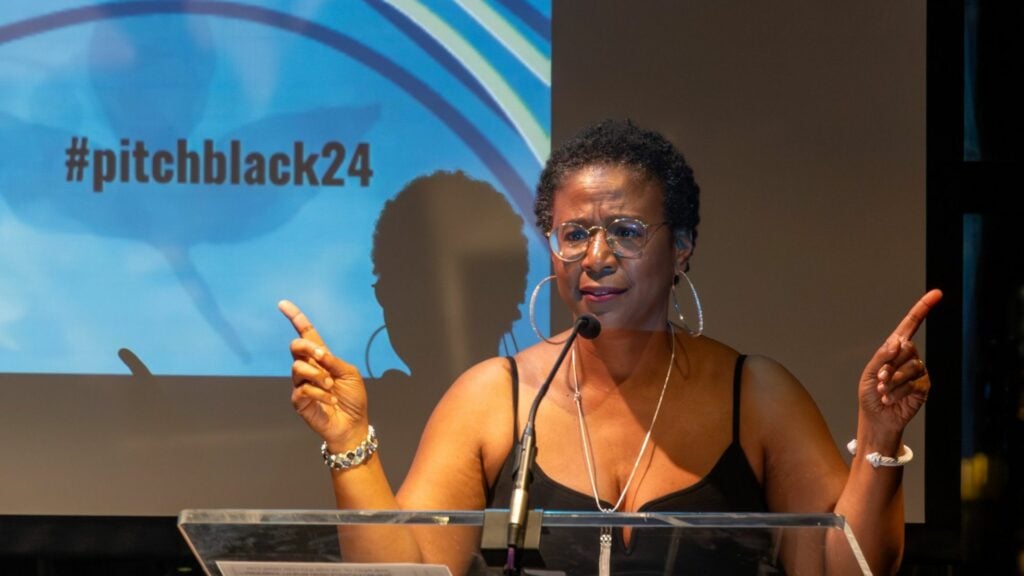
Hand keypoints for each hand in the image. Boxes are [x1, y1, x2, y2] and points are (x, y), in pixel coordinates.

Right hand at [279, 300, 368, 446]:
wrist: (352, 424)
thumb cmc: (353, 398)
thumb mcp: (349, 374)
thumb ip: (333, 360)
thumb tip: (317, 351)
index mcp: (322, 358)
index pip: (306, 333)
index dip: (295, 318)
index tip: (283, 304)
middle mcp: (309, 368)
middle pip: (296, 346)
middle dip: (306, 347)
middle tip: (322, 358)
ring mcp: (302, 384)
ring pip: (298, 367)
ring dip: (318, 376)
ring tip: (331, 388)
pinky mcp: (298, 400)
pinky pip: (302, 389)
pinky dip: (319, 393)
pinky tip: (330, 400)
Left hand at [858, 289, 942, 436]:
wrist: (877, 418)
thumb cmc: (870, 394)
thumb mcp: (870, 373)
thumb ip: (882, 355)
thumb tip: (899, 341)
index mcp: (894, 349)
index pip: (911, 325)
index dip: (923, 309)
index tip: (937, 294)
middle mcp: (909, 357)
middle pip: (907, 348)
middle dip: (890, 365)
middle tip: (880, 380)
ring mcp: (918, 371)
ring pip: (910, 367)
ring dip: (893, 381)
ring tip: (883, 391)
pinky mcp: (924, 386)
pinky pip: (914, 383)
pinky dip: (898, 391)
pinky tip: (890, 398)